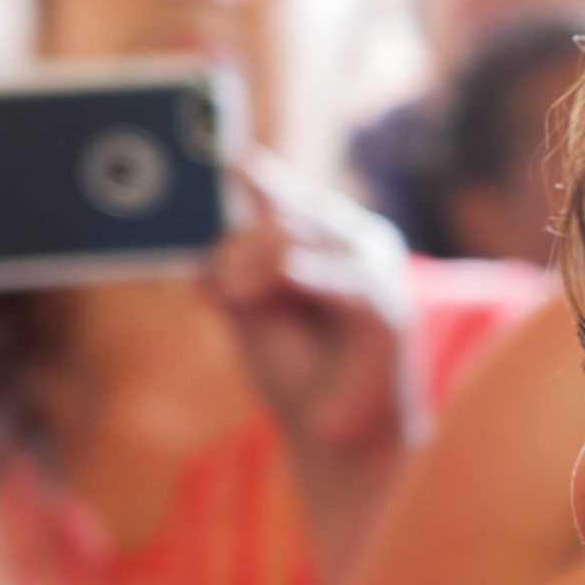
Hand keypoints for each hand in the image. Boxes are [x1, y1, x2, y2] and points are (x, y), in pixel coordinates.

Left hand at [206, 151, 412, 456]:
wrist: (334, 441)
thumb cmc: (295, 371)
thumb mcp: (247, 305)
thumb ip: (229, 262)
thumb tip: (198, 229)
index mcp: (323, 234)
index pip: (275, 190)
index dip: (242, 166)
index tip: (207, 142)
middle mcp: (354, 241)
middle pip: (284, 211)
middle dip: (236, 236)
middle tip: (208, 274)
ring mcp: (376, 272)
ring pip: (301, 238)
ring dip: (252, 262)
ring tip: (228, 295)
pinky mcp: (387, 313)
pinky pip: (337, 280)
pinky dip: (296, 279)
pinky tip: (253, 290)